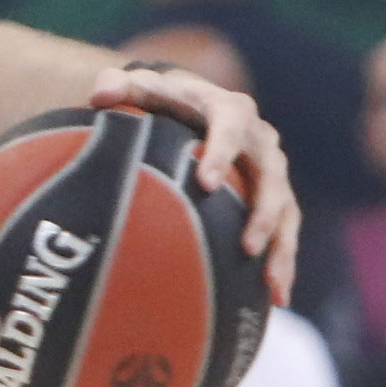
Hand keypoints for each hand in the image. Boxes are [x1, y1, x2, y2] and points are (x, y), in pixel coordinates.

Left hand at [90, 66, 299, 306]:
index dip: (223, 152)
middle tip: (247, 245)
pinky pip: (285, 231)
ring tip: (273, 285)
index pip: (231, 127)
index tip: (206, 183)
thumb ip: (121, 86)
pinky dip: (283, 262)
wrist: (195, 104)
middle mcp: (260, 139)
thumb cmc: (165, 99)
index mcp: (230, 109)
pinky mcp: (275, 197)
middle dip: (263, 212)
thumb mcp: (144, 87)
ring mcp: (272, 171)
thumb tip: (99, 95)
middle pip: (271, 176)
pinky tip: (276, 299)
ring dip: (282, 247)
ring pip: (286, 210)